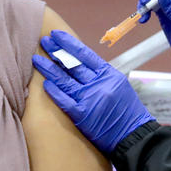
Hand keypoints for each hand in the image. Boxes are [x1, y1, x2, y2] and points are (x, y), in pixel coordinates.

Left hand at [31, 30, 153, 153]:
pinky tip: (44, 84)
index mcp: (109, 74)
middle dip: (56, 52)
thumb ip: (100, 74)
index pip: (85, 54)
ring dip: (49, 69)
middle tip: (43, 42)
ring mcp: (90, 99)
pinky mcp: (83, 116)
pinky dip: (54, 92)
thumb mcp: (118, 85)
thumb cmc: (126, 111)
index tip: (56, 35)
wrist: (134, 136)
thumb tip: (79, 62)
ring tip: (36, 59)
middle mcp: (99, 84)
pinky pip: (65, 101)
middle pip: (73, 64)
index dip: (68, 43)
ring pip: (65, 80)